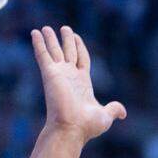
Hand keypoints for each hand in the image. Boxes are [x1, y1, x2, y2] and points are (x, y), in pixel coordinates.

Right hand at [31, 25, 125, 142]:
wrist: (71, 128)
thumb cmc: (87, 126)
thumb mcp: (105, 116)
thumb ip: (113, 109)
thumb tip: (122, 113)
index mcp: (83, 83)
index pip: (82, 59)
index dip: (80, 47)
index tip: (76, 37)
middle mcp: (70, 76)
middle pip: (68, 52)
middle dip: (66, 40)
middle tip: (65, 28)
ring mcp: (59, 74)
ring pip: (54, 51)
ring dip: (50, 39)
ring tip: (46, 28)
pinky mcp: (49, 74)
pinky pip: (43, 55)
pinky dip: (38, 43)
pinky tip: (34, 33)